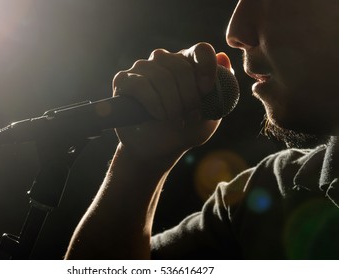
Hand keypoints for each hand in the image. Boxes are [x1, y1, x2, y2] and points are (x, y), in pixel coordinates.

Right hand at [112, 43, 231, 167]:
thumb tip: (224, 58)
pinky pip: (140, 85)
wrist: (157, 149)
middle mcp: (164, 60)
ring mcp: (142, 68)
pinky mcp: (123, 80)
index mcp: (187, 63)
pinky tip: (158, 115)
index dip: (206, 67)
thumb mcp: (210, 113)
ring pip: (161, 76)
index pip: (201, 50)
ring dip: (172, 104)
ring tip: (174, 120)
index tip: (206, 90)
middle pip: (180, 66)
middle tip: (190, 116)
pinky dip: (153, 103)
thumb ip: (220, 88)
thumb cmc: (185, 130)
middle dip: (189, 96)